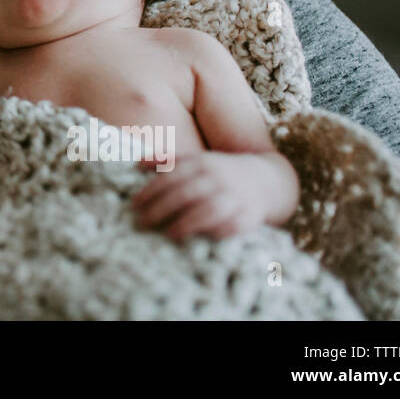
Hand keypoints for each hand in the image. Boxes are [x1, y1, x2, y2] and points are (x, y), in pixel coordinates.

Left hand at [130, 151, 278, 241]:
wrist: (265, 179)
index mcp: (202, 163)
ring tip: (169, 234)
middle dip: (161, 208)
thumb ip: (166, 160)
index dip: (151, 191)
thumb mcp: (195, 160)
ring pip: (209, 210)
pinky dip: (219, 231)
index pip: (171, 177)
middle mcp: (218, 178)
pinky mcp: (251, 215)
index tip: (134, 205)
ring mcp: (235, 197)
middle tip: (143, 222)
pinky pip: (234, 225)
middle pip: (186, 194)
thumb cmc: (219, 172)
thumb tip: (136, 164)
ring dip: (187, 223)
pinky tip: (204, 238)